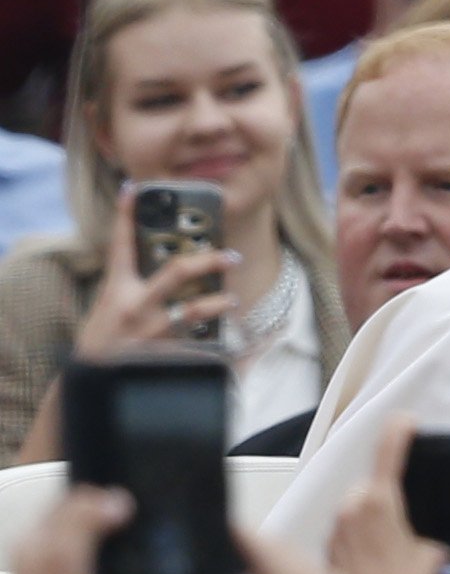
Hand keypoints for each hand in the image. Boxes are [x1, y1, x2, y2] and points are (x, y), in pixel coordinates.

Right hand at [72, 186, 236, 356]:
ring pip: (194, 310)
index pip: (121, 246)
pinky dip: (216, 348)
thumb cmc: (105, 338)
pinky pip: (197, 348)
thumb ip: (132, 284)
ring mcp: (151, 332)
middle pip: (176, 272)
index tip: (135, 189)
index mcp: (117, 290)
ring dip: (218, 302)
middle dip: (207, 259)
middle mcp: (134, 308)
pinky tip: (232, 348)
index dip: (127, 215)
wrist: (93, 383)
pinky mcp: (164, 356)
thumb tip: (158, 259)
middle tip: (230, 255)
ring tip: (230, 298)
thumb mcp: (109, 306)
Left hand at [326, 417, 449, 573]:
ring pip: (354, 515)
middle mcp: (351, 510)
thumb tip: (429, 547)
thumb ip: (426, 540)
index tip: (404, 422)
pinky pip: (345, 538)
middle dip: (384, 505)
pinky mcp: (326, 551)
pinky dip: (357, 547)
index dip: (398, 433)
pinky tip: (373, 568)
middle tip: (402, 529)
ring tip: (388, 556)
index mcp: (380, 503)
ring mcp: (335, 531)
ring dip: (369, 528)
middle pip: (369, 491)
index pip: (388, 453)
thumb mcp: (430, 558)